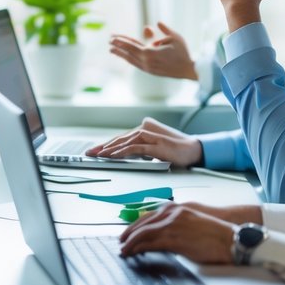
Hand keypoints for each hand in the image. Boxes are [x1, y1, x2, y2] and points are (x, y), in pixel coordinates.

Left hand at [84, 117, 203, 166]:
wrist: (194, 151)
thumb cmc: (174, 151)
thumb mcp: (153, 149)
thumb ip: (140, 148)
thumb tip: (123, 154)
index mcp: (144, 128)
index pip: (122, 137)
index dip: (107, 144)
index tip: (95, 150)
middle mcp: (145, 128)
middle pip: (120, 138)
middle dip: (103, 146)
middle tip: (90, 152)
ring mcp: (150, 135)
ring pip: (125, 142)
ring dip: (110, 149)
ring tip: (99, 155)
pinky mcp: (155, 143)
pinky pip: (135, 148)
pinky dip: (122, 152)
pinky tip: (113, 156)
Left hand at [108, 22, 196, 80]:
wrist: (188, 70)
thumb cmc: (183, 52)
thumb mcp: (174, 37)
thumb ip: (163, 30)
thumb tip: (153, 24)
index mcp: (150, 53)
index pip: (131, 44)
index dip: (121, 40)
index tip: (112, 36)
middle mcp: (146, 62)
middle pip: (128, 52)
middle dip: (118, 46)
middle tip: (109, 41)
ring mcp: (147, 68)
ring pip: (130, 60)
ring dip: (121, 54)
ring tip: (112, 49)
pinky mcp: (150, 72)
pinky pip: (136, 64)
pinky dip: (129, 59)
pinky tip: (125, 56)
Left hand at [118, 203, 235, 263]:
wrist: (231, 239)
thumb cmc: (215, 234)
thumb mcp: (192, 222)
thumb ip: (176, 224)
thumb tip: (161, 234)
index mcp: (176, 208)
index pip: (149, 216)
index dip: (136, 225)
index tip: (128, 233)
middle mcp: (171, 213)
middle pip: (142, 223)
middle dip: (129, 233)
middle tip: (121, 242)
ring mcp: (172, 225)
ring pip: (143, 233)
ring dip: (130, 242)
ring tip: (123, 250)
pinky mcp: (174, 239)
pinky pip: (150, 243)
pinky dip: (138, 248)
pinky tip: (133, 252)